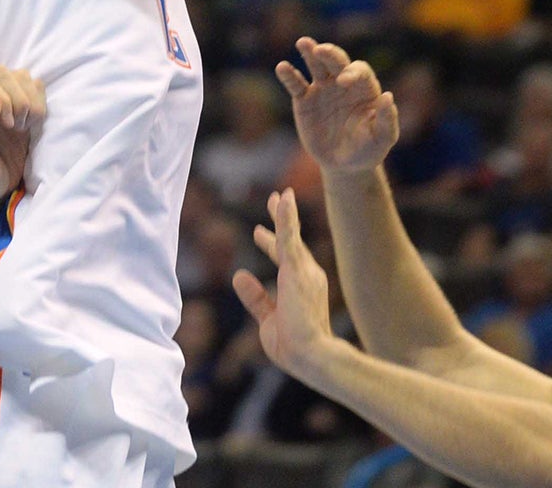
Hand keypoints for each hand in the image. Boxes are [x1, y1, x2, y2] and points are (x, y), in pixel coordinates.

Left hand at [0, 65, 45, 210]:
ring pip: (21, 76)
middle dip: (17, 98)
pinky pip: (35, 87)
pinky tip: (31, 125)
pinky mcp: (20, 105)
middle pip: (3, 73)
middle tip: (17, 128)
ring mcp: (1, 97)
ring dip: (29, 100)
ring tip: (24, 127)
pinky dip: (40, 104)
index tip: (9, 125)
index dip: (0, 96)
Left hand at [232, 188, 335, 379]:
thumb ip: (256, 297)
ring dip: (284, 213)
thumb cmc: (294, 346)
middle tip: (274, 199)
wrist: (312, 356)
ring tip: (278, 194)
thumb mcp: (268, 319)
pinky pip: (290, 236)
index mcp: (301, 287)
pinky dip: (286, 216)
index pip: (284, 260)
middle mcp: (306, 275)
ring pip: (291, 235)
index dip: (271, 244)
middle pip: (291, 242)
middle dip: (281, 220)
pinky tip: (282, 199)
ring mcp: (304, 271)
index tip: (259, 232)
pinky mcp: (297, 269)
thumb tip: (239, 275)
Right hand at [278, 37, 398, 176]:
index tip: (344, 82)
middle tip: (321, 51)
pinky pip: (296, 84)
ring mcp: (323, 89)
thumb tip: (388, 96)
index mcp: (365, 88)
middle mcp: (343, 83)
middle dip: (330, 54)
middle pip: (337, 61)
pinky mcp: (305, 100)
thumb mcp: (382, 138)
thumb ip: (386, 119)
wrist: (345, 165)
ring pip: (316, 65)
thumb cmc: (368, 150)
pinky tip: (282, 67)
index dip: (353, 73)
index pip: (360, 71)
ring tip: (303, 43)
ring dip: (310, 52)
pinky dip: (288, 75)